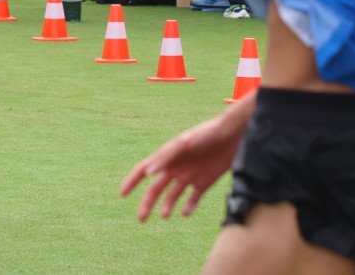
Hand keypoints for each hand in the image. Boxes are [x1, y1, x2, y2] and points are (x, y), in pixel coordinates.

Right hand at [120, 115, 241, 220]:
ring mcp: (188, 176)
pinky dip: (188, 207)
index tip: (122, 194)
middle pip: (155, 188)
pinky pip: (193, 198)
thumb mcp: (184, 143)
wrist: (232, 135)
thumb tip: (148, 172)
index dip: (132, 182)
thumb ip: (166, 157)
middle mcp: (174, 168)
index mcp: (166, 157)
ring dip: (166, 206)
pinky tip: (184, 213)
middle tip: (141, 219)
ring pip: (172, 196)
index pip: (143, 171)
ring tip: (165, 215)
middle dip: (147, 203)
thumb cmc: (206, 134)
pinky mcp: (204, 182)